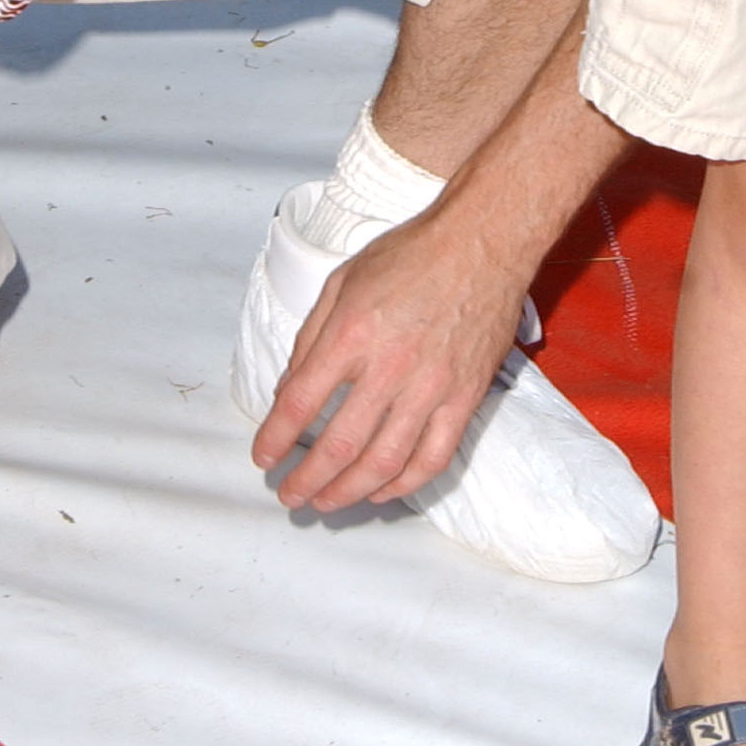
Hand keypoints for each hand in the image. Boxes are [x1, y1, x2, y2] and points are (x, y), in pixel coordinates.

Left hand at [252, 204, 525, 512]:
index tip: (263, 457)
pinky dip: (403, 484)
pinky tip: (381, 490)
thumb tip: (289, 390)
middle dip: (304, 479)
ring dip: (348, 492)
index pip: (299, 404)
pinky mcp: (465, 398)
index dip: (274, 439)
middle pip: (337, 445)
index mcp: (351, 334)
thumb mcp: (342, 281)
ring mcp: (432, 387)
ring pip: (383, 463)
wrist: (482, 243)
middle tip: (288, 494)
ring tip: (325, 502)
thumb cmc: (411, 255)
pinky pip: (433, 458)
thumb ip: (311, 338)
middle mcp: (389, 367)